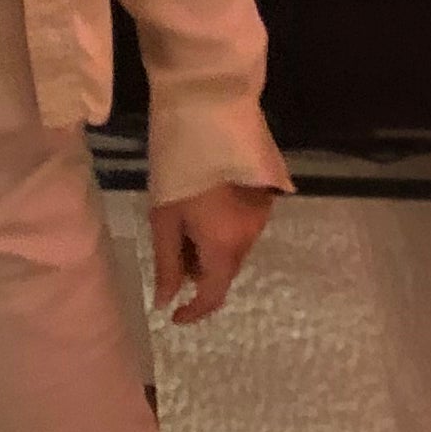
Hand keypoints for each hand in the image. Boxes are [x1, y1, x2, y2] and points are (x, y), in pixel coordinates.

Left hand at [149, 182, 276, 326]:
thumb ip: (167, 264)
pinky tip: (205, 210)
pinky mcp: (266, 197)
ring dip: (211, 250)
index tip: (174, 315)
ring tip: (185, 225)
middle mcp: (250, 237)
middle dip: (199, 273)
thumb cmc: (179, 170)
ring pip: (234, 250)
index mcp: (224, 246)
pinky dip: (223, 232)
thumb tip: (166, 300)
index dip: (193, 311)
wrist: (211, 116)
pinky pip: (243, 229)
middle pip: (225, 271)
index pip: (213, 294)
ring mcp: (262, 216)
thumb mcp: (164, 218)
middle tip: (172, 253)